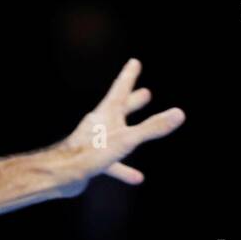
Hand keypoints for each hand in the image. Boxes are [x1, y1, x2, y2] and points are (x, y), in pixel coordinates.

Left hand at [58, 58, 185, 194]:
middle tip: (145, 93)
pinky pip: (112, 163)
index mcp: (107, 113)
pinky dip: (124, 168)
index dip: (129, 75)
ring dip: (131, 133)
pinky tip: (136, 177)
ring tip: (144, 135)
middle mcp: (100, 124)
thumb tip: (179, 114)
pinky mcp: (91, 161)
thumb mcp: (127, 140)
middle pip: (119, 109)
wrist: (61, 176)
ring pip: (116, 135)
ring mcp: (94, 143)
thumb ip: (152, 128)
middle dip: (133, 101)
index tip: (134, 62)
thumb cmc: (90, 154)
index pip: (121, 89)